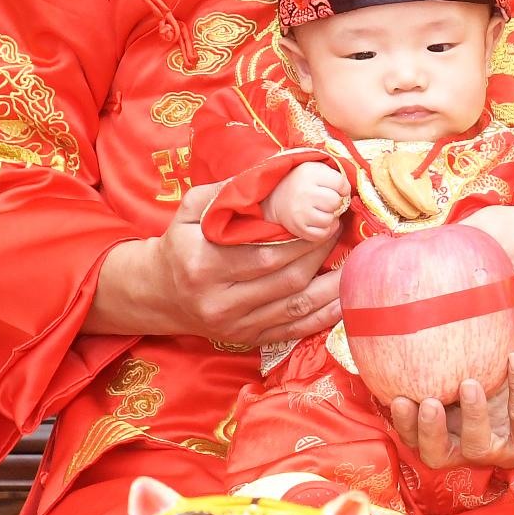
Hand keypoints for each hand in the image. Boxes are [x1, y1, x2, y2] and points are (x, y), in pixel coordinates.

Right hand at [92, 183, 338, 348]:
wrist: (159, 292)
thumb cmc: (180, 244)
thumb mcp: (190, 210)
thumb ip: (228, 192)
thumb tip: (274, 174)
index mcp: (203, 265)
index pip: (266, 252)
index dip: (304, 236)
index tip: (326, 215)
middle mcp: (219, 301)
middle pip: (287, 278)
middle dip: (321, 252)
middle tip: (341, 229)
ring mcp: (235, 325)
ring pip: (296, 307)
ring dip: (331, 284)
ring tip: (354, 261)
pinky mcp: (247, 340)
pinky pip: (294, 330)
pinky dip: (324, 316)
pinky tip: (344, 298)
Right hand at [269, 161, 349, 244]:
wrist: (275, 197)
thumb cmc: (303, 182)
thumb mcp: (316, 169)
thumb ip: (336, 175)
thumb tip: (357, 188)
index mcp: (311, 172)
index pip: (341, 183)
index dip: (344, 188)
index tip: (337, 189)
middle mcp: (304, 192)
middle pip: (335, 202)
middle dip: (336, 202)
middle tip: (328, 201)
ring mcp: (300, 212)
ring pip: (330, 220)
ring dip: (330, 217)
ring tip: (322, 211)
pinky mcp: (299, 228)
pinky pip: (322, 234)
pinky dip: (326, 230)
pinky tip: (320, 222)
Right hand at [382, 336, 513, 473]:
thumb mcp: (480, 350)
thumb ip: (452, 338)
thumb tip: (416, 302)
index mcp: (455, 428)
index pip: (419, 438)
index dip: (404, 425)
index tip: (395, 398)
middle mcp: (476, 445)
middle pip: (439, 457)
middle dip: (427, 433)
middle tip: (425, 402)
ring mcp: (507, 449)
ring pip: (479, 447)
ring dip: (471, 417)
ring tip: (470, 383)